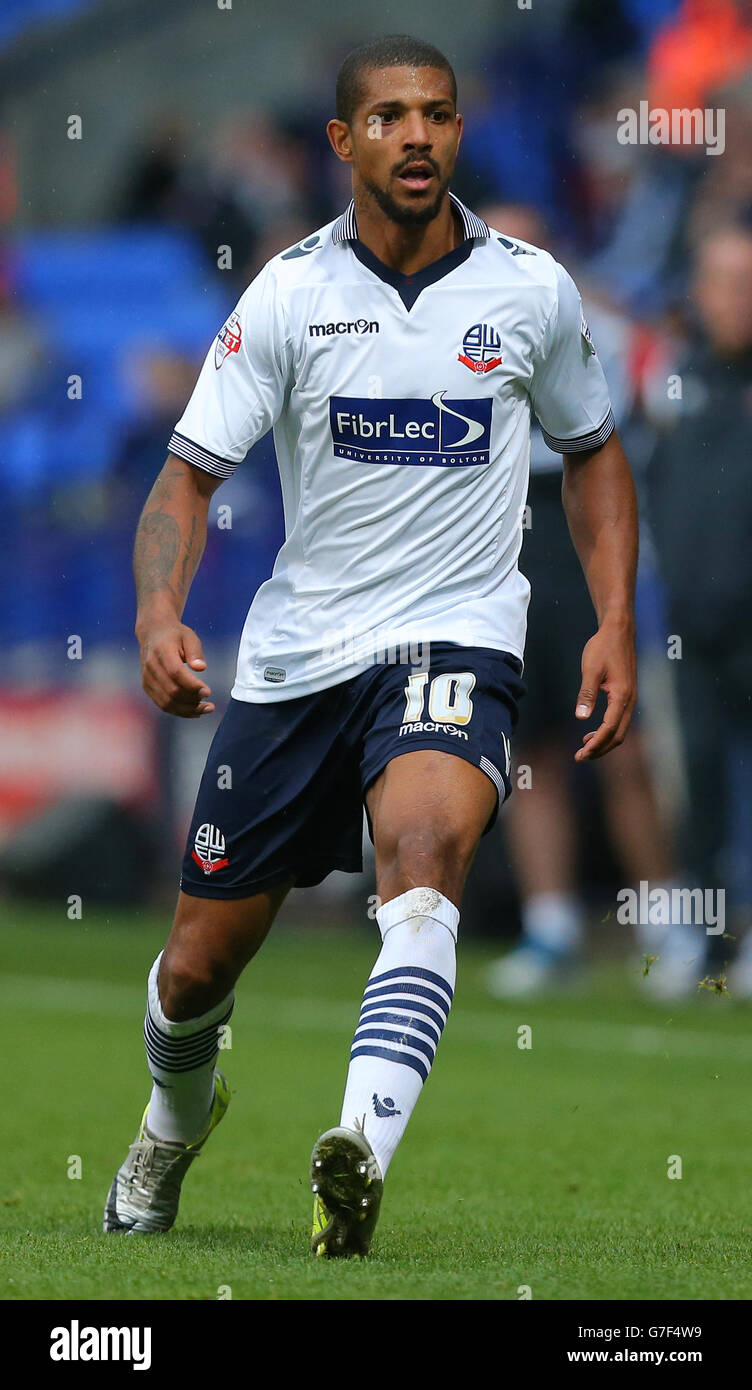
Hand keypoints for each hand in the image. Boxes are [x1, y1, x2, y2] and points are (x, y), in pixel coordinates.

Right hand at [137, 620, 214, 717]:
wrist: (152, 633)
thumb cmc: (175, 635)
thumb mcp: (189, 636)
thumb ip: (195, 652)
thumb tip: (201, 668)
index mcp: (161, 651)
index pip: (176, 673)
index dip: (192, 685)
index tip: (208, 692)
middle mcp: (151, 667)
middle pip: (171, 691)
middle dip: (192, 701)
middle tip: (210, 706)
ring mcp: (147, 679)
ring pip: (166, 702)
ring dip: (187, 710)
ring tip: (205, 710)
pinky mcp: (148, 687)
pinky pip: (163, 704)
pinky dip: (179, 711)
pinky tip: (194, 711)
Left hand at [574, 619, 635, 760]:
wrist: (619, 631)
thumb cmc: (603, 647)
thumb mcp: (590, 669)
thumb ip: (586, 694)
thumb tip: (581, 717)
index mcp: (622, 695)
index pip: (609, 728)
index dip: (596, 744)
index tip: (581, 753)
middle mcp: (630, 700)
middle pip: (618, 735)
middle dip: (600, 749)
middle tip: (580, 757)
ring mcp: (631, 699)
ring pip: (620, 730)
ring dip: (603, 742)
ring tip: (584, 748)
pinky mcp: (627, 696)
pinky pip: (620, 721)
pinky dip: (607, 732)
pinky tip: (592, 733)